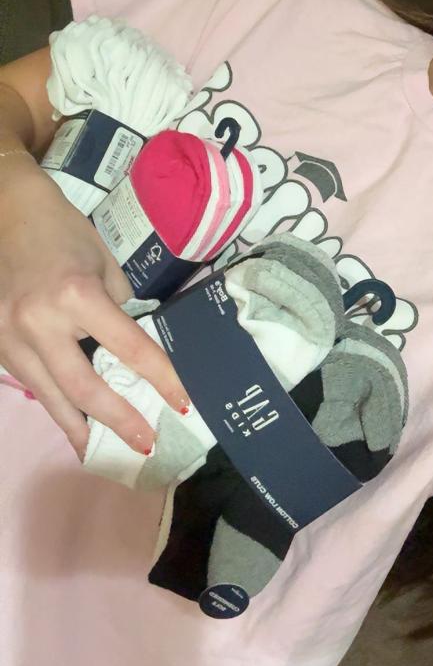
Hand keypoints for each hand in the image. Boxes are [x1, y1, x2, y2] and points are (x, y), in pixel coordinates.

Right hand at [0, 159, 189, 459]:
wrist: (4, 212)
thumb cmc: (62, 231)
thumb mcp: (103, 263)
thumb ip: (116, 307)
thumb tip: (129, 348)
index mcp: (76, 295)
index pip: (129, 349)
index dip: (161, 379)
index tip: (182, 403)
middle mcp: (41, 322)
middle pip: (85, 389)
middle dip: (118, 421)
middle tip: (145, 444)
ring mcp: (11, 337)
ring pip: (50, 396)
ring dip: (78, 429)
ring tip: (101, 453)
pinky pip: (30, 382)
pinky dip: (53, 403)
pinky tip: (70, 420)